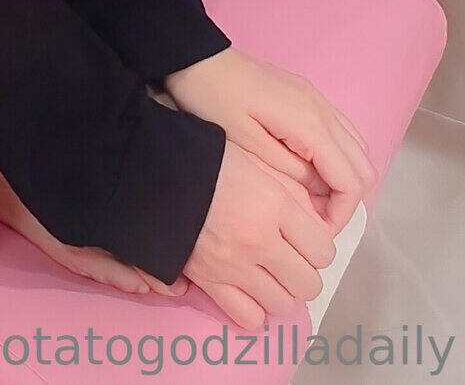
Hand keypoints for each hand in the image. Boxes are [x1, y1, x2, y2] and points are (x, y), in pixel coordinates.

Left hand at [165, 48, 375, 231]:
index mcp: (311, 124)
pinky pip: (341, 132)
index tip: (317, 229)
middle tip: (315, 216)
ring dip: (343, 177)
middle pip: (363, 167)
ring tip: (311, 196)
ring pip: (357, 149)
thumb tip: (320, 193)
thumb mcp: (247, 144)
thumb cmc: (214, 100)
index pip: (352, 181)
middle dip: (346, 199)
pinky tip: (309, 168)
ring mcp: (318, 99)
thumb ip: (291, 171)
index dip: (340, 214)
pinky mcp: (308, 95)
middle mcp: (324, 110)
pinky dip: (337, 157)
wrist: (197, 57)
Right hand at [184, 138, 337, 329]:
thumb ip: (288, 192)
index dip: (318, 246)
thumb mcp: (254, 160)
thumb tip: (313, 222)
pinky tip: (249, 289)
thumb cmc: (205, 160)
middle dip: (304, 272)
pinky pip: (249, 316)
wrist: (152, 170)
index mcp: (273, 205)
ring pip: (283, 304)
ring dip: (281, 291)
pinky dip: (255, 309)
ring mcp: (234, 266)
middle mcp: (259, 240)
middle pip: (308, 283)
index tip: (306, 239)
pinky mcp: (210, 281)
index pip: (324, 250)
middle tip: (289, 257)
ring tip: (268, 273)